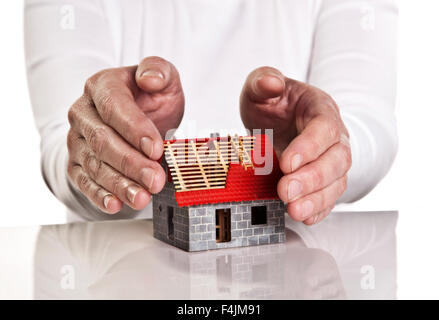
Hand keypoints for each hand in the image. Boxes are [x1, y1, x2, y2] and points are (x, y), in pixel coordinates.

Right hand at [67, 57, 183, 212]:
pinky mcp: (77, 163)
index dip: (135, 129)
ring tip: (141, 198)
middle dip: (131, 163)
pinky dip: (99, 196)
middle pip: (103, 141)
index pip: (114, 107)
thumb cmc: (150, 100)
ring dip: (119, 184)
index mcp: (102, 86)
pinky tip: (115, 204)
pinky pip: (84, 182)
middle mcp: (83, 113)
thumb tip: (150, 78)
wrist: (136, 120)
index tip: (156, 149)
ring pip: (95, 165)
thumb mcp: (164, 79)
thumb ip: (159, 71)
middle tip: (155, 180)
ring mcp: (77, 140)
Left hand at [240, 67, 350, 224]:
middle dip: (312, 178)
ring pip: (337, 181)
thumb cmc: (273, 104)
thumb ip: (263, 81)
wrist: (279, 119)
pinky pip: (330, 196)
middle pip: (337, 159)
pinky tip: (305, 215)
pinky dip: (319, 208)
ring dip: (317, 198)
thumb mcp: (261, 87)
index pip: (325, 128)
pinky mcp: (325, 180)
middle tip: (286, 190)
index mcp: (320, 109)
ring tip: (294, 209)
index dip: (309, 147)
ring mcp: (331, 160)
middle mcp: (333, 136)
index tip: (286, 162)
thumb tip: (271, 82)